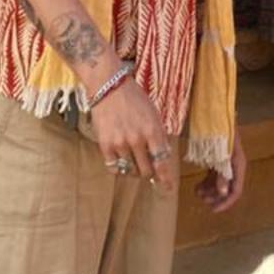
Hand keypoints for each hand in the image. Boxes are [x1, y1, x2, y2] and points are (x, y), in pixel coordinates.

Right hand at [92, 76, 175, 190]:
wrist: (108, 85)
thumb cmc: (133, 97)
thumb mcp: (152, 112)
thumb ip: (158, 134)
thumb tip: (163, 155)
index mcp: (152, 129)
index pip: (162, 161)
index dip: (166, 178)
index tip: (168, 188)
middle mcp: (137, 139)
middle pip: (146, 170)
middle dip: (149, 171)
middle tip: (147, 167)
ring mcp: (120, 143)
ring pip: (130, 170)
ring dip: (133, 168)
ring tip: (132, 156)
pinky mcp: (105, 145)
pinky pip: (114, 168)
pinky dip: (119, 167)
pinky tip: (121, 158)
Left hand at [195, 129, 246, 213]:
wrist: (214, 109)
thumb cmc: (218, 129)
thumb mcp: (220, 153)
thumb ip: (222, 173)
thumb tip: (223, 193)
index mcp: (238, 163)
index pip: (236, 189)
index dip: (226, 202)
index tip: (213, 210)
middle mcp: (234, 163)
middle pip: (228, 187)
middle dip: (216, 197)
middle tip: (203, 201)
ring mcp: (225, 159)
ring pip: (219, 181)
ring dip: (209, 190)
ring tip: (197, 193)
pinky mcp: (217, 155)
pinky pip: (213, 173)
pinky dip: (206, 181)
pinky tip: (197, 186)